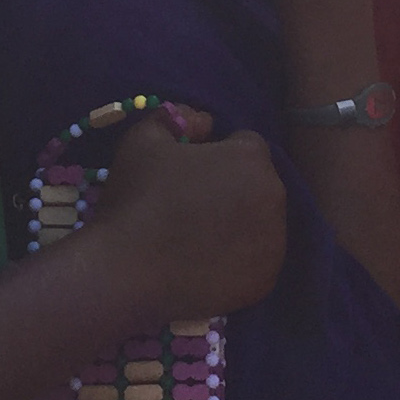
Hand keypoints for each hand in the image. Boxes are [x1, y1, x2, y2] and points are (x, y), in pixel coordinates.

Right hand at [90, 118, 286, 321]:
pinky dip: (238, 259)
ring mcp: (274, 244)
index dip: (217, 154)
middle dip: (233, 187)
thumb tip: (203, 121)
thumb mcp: (144, 140)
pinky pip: (257, 260)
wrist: (124, 275)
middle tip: (192, 205)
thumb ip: (177, 118)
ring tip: (197, 238)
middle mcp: (275, 198)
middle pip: (258, 183)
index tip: (190, 172)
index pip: (245, 144)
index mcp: (251, 159)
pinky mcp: (265, 281)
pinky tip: (204, 264)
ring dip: (239, 223)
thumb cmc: (136, 200)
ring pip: (261, 223)